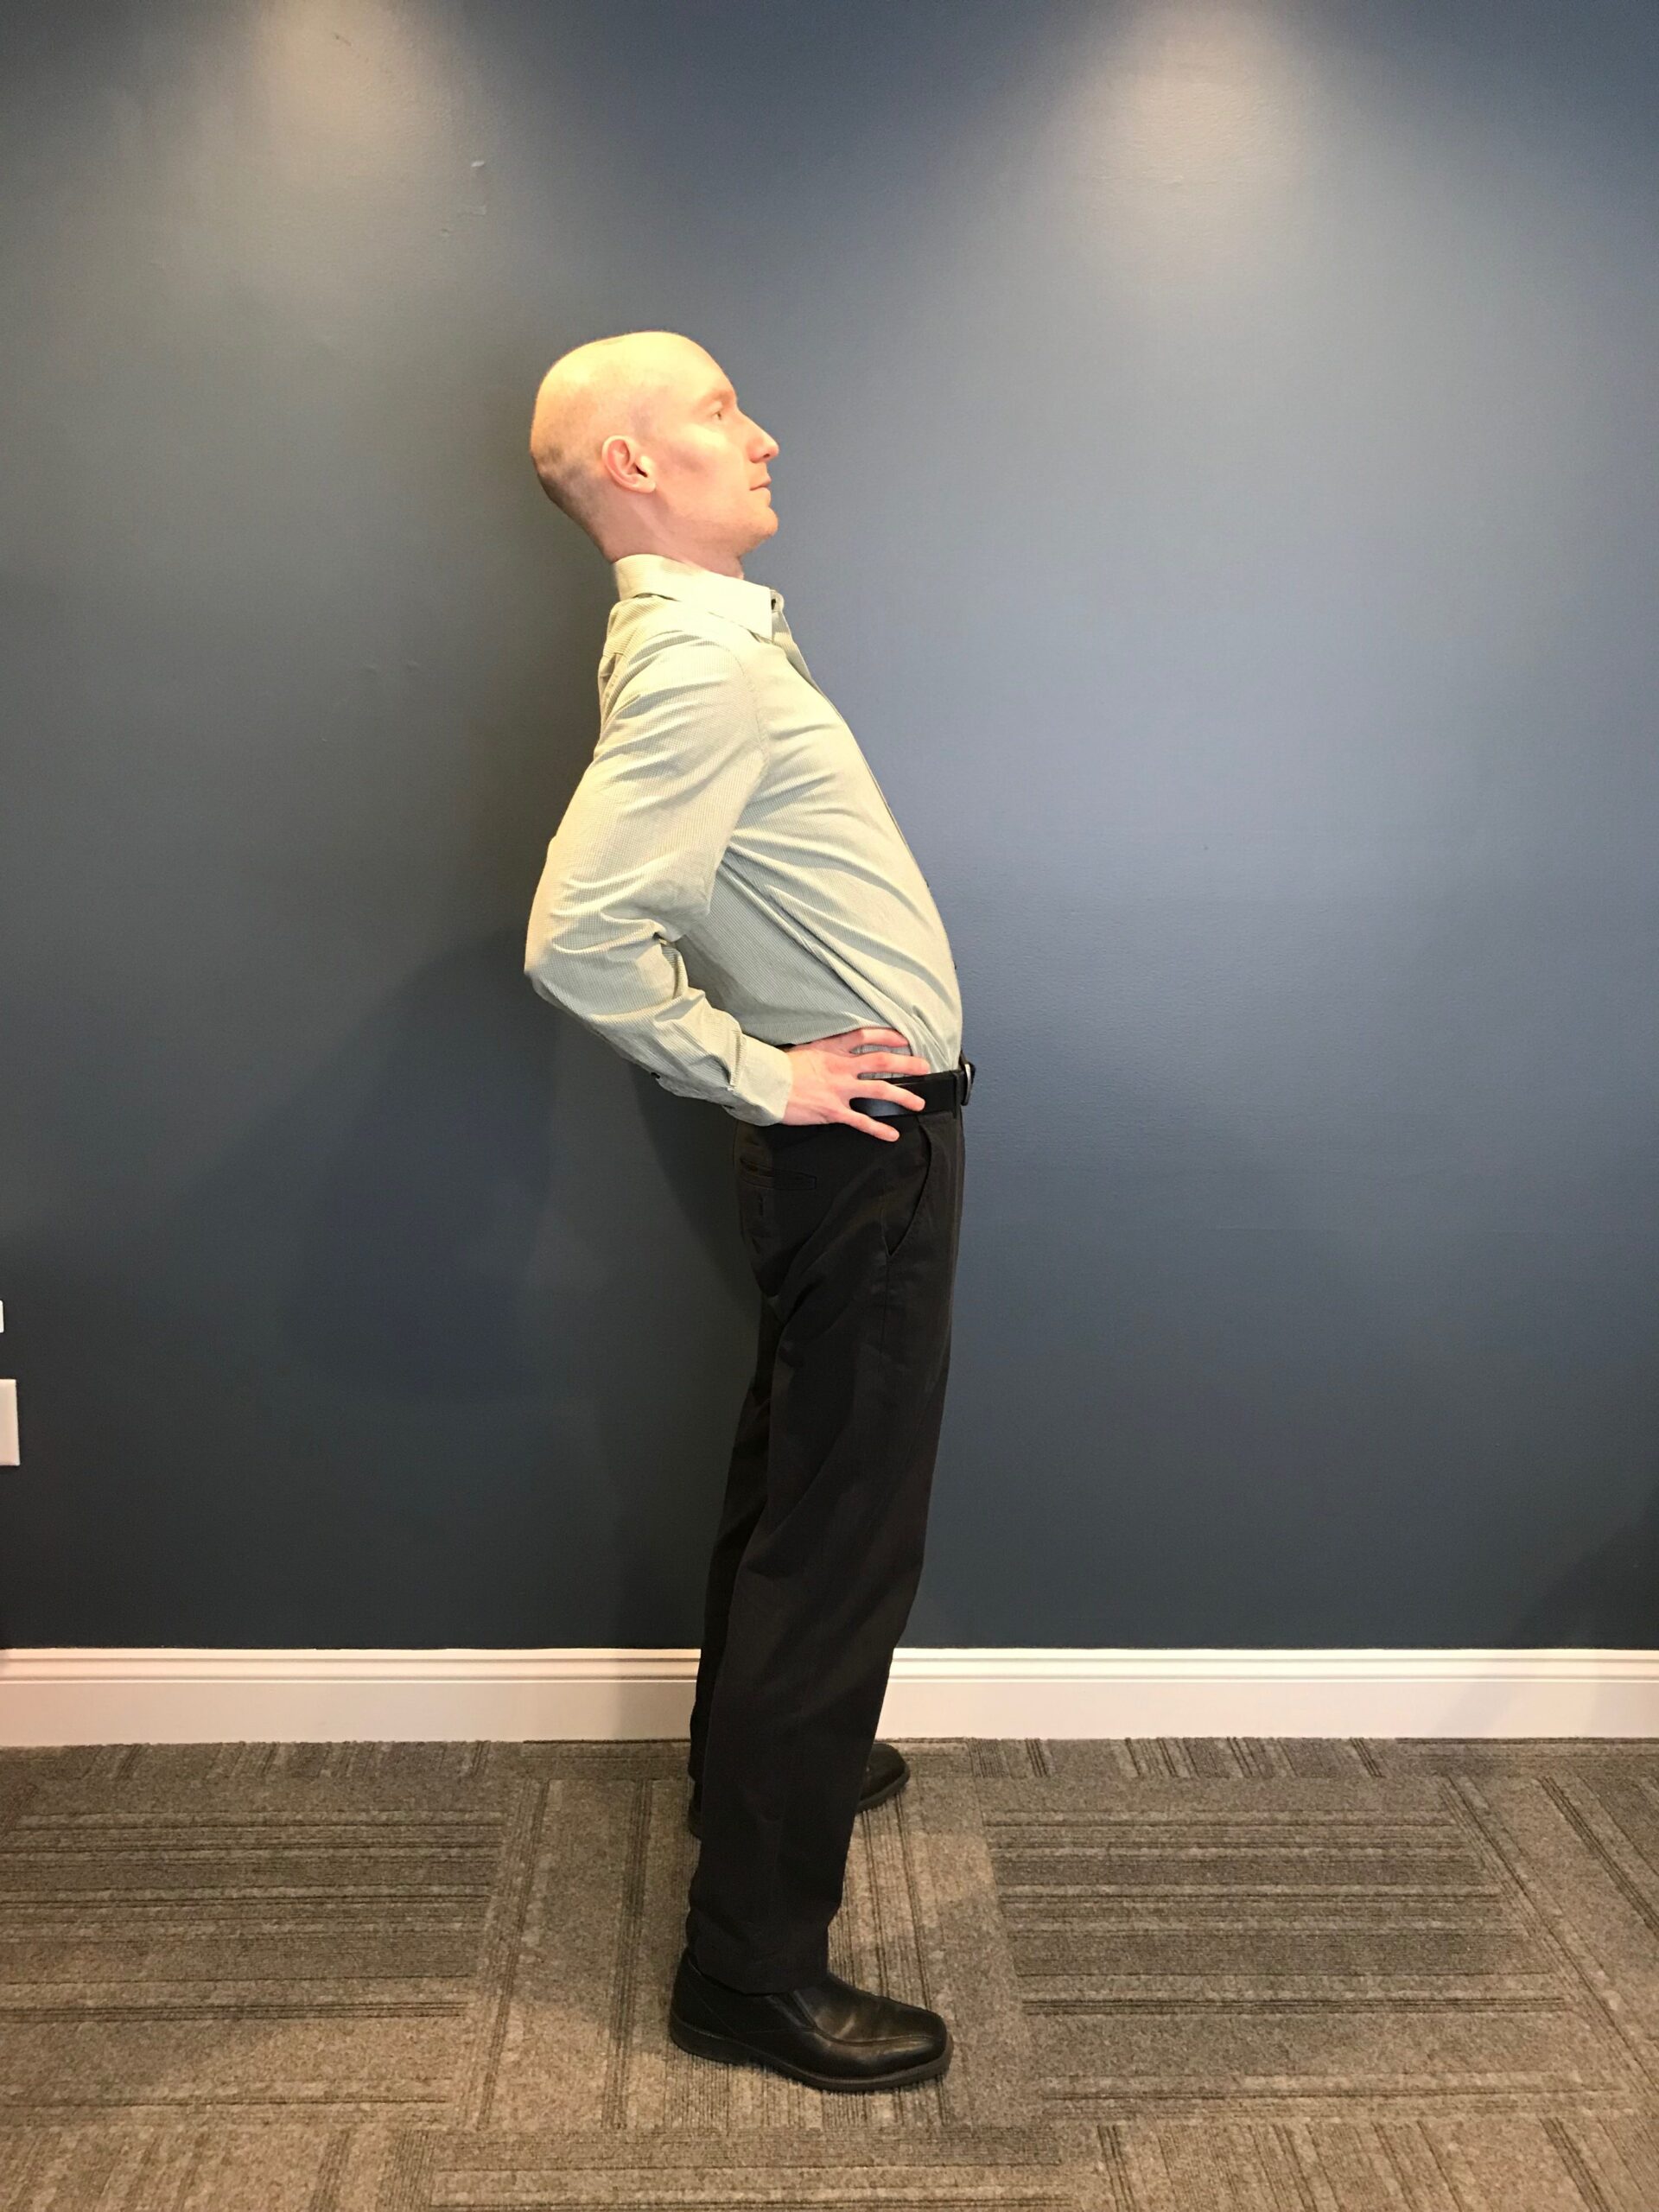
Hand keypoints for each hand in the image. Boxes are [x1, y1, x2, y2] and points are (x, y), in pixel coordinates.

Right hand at [779, 1026, 929, 1139]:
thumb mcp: (804, 1048)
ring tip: (918, 1102)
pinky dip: (879, 1129)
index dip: (888, 1036)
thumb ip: (823, 1051)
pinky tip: (892, 1134)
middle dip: (906, 1064)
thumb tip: (831, 1053)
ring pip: (880, 1090)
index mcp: (832, 1048)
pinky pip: (862, 1121)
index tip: (903, 1039)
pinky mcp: (834, 1111)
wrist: (766, 1083)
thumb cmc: (779, 1067)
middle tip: (924, 1067)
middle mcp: (841, 1066)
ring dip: (903, 1096)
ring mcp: (840, 1089)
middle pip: (882, 1062)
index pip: (867, 1036)